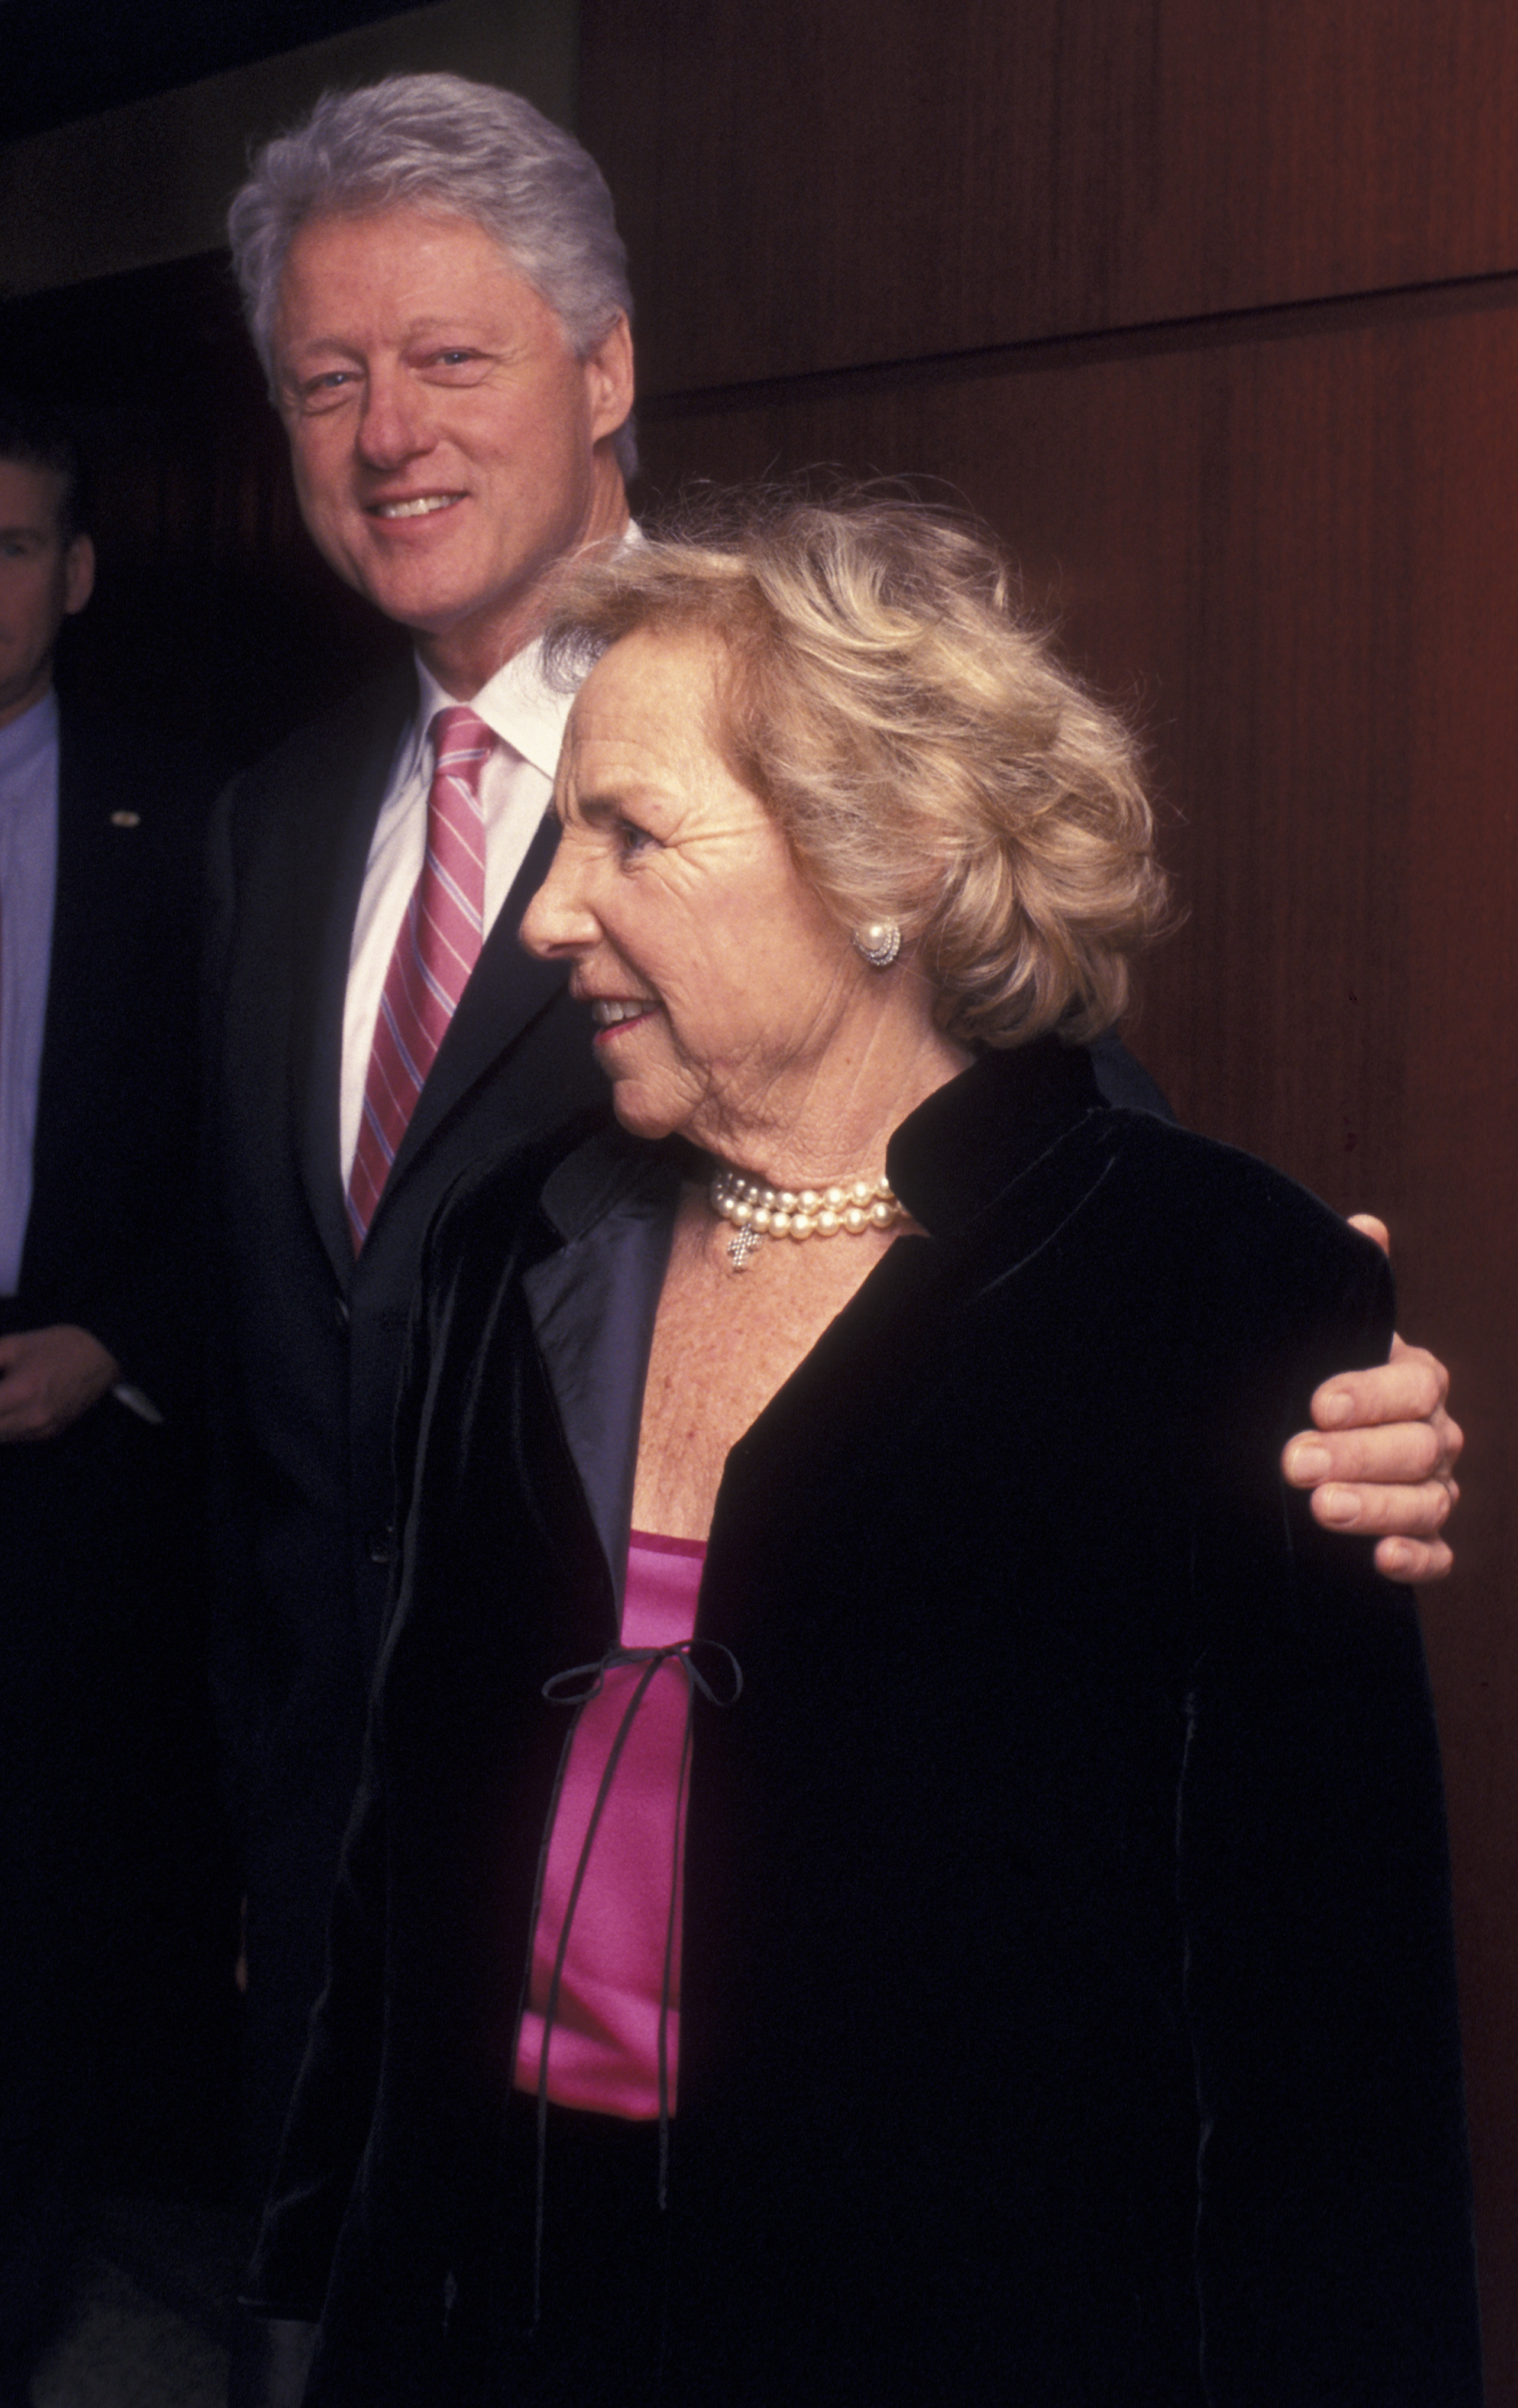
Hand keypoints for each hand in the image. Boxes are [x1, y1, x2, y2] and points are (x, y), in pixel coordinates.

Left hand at [0, 1324, 120, 1441]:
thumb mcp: (14, 1344)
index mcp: (20, 1392)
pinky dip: (1, 1428)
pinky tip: (4, 1411)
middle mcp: (30, 1418)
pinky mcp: (49, 1434)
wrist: (102, 1356)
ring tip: (0, 1401)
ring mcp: (41, 1430)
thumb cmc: (58, 1345)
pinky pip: (13, 1439)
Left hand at [1281, 1217, 1460, 1582]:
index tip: (1316, 1403)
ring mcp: (1432, 1489)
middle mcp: (1434, 1435)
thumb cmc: (1314, 1379)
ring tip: (1321, 1509)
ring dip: (1377, 1507)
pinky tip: (1381, 1559)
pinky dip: (1415, 1558)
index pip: (1412, 1385)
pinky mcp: (1420, 1538)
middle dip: (1357, 1455)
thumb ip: (1347, 1286)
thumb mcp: (1323, 1333)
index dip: (1369, 1395)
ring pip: (1426, 1503)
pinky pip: (1437, 1555)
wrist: (1300, 1437)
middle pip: (1417, 1448)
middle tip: (1294, 1461)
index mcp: (1417, 1380)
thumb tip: (1365, 1226)